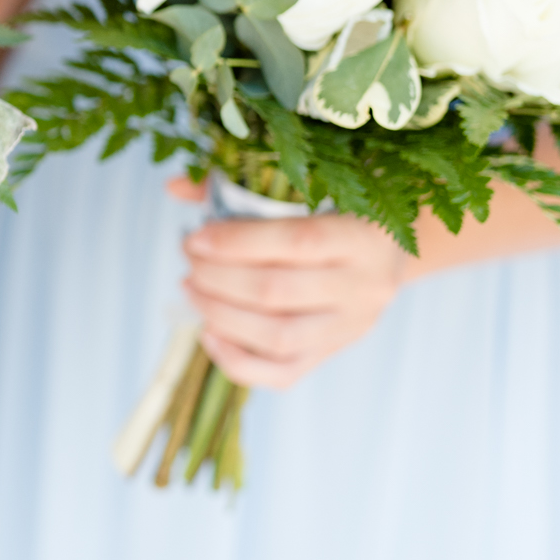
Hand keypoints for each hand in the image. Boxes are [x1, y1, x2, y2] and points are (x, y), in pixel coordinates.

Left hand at [170, 177, 409, 388]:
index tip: (195, 238)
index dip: (236, 242)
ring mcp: (349, 327)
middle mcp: (362, 287)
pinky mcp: (331, 353)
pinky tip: (207, 332)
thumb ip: (238, 186)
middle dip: (218, 277)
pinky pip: (281, 373)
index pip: (296, 243)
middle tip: (189, 260)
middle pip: (278, 292)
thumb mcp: (306, 189)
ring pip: (278, 336)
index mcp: (362, 237)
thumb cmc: (333, 212)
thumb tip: (172, 186)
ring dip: (220, 314)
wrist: (387, 255)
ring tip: (191, 288)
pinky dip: (236, 360)